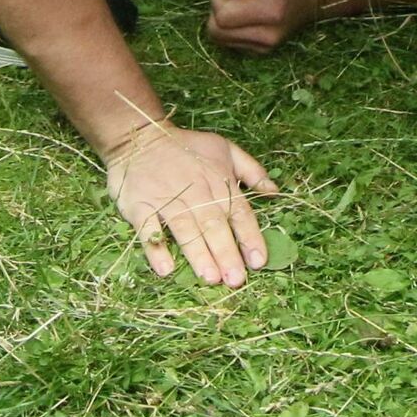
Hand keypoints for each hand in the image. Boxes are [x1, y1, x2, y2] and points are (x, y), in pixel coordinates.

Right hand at [104, 121, 277, 280]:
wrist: (141, 137)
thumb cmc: (187, 146)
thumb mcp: (225, 148)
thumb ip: (251, 170)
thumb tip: (275, 191)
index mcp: (219, 181)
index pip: (239, 212)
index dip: (250, 237)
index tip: (259, 261)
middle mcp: (195, 192)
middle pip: (214, 225)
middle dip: (227, 253)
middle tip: (235, 280)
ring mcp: (167, 199)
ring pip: (185, 229)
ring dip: (198, 254)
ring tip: (210, 277)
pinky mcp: (140, 206)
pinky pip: (149, 228)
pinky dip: (156, 247)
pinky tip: (165, 268)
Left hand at [207, 0, 324, 54]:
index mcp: (269, 13)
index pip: (223, 16)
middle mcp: (266, 37)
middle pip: (216, 31)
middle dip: (218, 9)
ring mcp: (262, 48)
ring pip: (219, 38)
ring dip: (223, 19)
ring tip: (241, 4)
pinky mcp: (258, 52)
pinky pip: (228, 42)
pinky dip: (229, 28)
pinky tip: (245, 15)